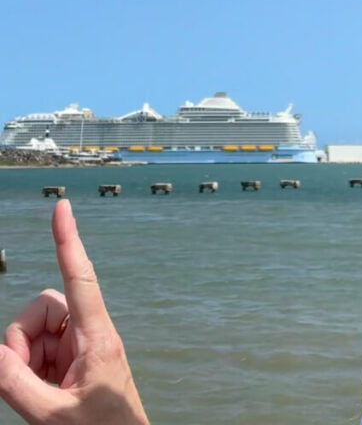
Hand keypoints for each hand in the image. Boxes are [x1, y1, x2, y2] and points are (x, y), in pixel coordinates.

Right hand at [0, 199, 149, 424]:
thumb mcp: (54, 416)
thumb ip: (16, 384)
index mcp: (97, 337)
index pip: (80, 277)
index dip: (67, 240)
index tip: (62, 206)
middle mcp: (91, 333)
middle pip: (44, 308)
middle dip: (22, 338)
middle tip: (24, 380)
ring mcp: (82, 347)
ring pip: (36, 331)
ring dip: (25, 360)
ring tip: (38, 395)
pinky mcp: (73, 362)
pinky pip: (39, 352)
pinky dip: (29, 371)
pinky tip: (41, 397)